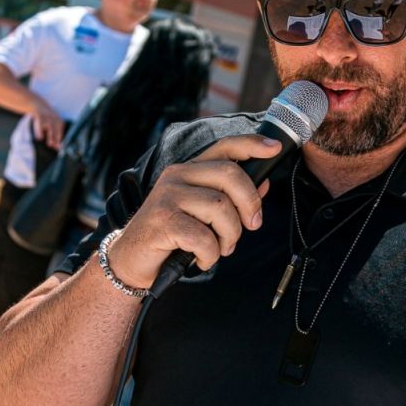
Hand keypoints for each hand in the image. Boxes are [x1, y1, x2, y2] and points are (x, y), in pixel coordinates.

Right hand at [31, 105, 65, 149]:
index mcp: (59, 121)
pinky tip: (39, 138)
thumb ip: (55, 136)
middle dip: (57, 139)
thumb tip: (58, 148)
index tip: (60, 149)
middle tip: (56, 148)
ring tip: (50, 144)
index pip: (61, 132)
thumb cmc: (45, 118)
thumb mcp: (51, 125)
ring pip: (50, 128)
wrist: (37, 104)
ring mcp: (47, 117)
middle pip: (57, 131)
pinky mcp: (40, 116)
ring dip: (51, 136)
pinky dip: (40, 132)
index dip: (60, 140)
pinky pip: (40, 124)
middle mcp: (55, 119)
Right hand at [102, 134, 282, 288]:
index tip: (274, 147)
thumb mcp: (202, 214)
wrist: (131, 260)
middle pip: (230, 174)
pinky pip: (204, 237)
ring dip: (230, 236)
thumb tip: (264, 183)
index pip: (223, 148)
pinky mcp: (162, 221)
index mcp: (188, 170)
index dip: (251, 144)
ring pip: (221, 208)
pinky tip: (202, 259)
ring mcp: (167, 197)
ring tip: (221, 249)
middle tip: (253, 225)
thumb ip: (230, 198)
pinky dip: (210, 255)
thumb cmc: (171, 236)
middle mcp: (177, 176)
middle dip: (250, 203)